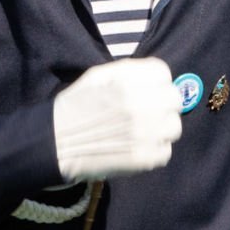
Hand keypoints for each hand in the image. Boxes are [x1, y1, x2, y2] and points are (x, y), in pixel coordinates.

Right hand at [52, 58, 182, 181]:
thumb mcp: (97, 76)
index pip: (163, 73)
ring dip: (161, 129)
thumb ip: (129, 72)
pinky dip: (154, 152)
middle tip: (146, 113)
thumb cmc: (74, 106)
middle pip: (175, 99)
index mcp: (128, 79)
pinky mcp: (145, 158)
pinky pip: (165, 152)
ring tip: (142, 133)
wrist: (54, 144)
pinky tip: (136, 149)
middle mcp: (141, 103)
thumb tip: (155, 77)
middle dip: (162, 104)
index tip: (145, 91)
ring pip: (174, 127)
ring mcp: (146, 132)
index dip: (155, 82)